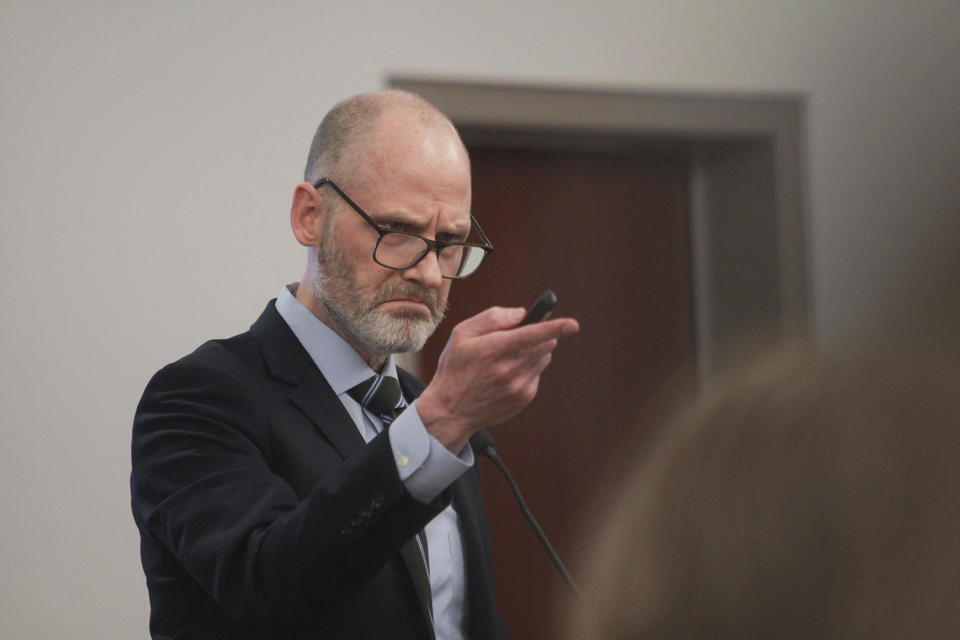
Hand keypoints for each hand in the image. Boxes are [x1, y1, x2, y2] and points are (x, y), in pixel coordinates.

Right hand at [416, 306, 578, 451]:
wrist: (451, 410)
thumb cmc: (455, 368)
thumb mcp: (461, 335)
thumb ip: (492, 317)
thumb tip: (521, 314)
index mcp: (493, 350)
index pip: (530, 335)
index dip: (554, 328)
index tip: (573, 325)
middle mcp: (508, 369)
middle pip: (544, 343)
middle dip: (538, 334)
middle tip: (517, 337)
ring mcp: (518, 386)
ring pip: (543, 357)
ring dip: (533, 351)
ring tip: (507, 358)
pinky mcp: (524, 397)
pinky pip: (537, 373)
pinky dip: (528, 368)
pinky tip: (506, 375)